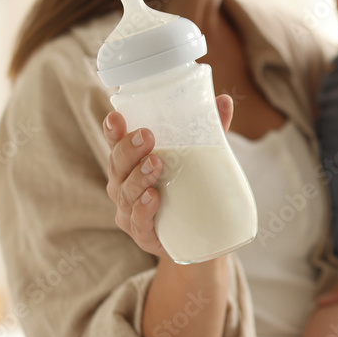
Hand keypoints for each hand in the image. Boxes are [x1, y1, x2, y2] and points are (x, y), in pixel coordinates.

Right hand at [103, 94, 233, 257]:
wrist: (196, 236)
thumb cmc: (187, 189)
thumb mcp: (199, 159)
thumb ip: (209, 131)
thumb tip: (224, 100)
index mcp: (131, 163)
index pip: (116, 143)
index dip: (113, 131)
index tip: (116, 117)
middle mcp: (123, 184)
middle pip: (117, 165)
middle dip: (128, 150)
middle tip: (146, 136)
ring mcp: (129, 211)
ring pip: (125, 193)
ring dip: (138, 177)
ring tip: (155, 164)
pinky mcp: (142, 234)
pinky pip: (138, 222)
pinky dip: (143, 209)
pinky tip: (153, 198)